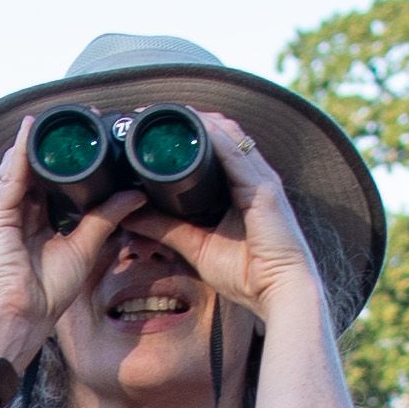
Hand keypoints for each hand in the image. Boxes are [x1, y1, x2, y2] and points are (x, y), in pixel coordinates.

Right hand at [0, 137, 122, 365]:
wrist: (19, 317)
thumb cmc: (44, 294)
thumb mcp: (84, 248)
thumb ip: (105, 218)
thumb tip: (134, 194)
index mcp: (32, 220)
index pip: (48, 180)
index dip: (67, 160)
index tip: (91, 138)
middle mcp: (13, 211)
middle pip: (33, 168)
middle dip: (54, 144)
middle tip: (81, 118)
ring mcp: (0, 210)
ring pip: (20, 165)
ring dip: (38, 140)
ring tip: (62, 117)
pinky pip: (9, 174)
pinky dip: (21, 151)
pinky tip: (33, 130)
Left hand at [171, 113, 328, 323]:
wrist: (279, 293)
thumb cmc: (248, 274)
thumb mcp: (197, 246)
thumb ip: (165, 230)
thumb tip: (129, 217)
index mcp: (240, 187)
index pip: (214, 146)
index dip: (187, 133)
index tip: (151, 128)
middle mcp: (252, 176)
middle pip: (221, 132)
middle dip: (188, 120)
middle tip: (151, 115)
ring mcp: (260, 179)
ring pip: (228, 135)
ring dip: (198, 121)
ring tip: (166, 114)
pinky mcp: (264, 189)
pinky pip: (238, 154)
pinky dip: (215, 139)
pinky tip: (196, 129)